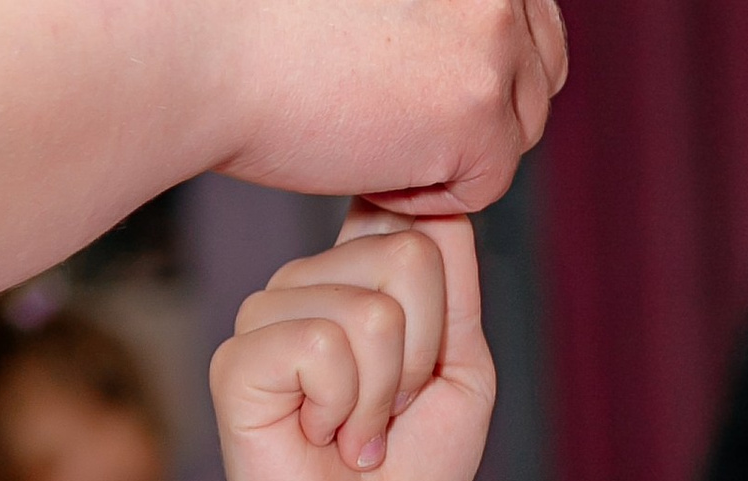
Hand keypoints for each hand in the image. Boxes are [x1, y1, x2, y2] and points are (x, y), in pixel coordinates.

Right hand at [214, 220, 495, 480]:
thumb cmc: (407, 475)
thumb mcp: (464, 374)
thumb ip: (457, 289)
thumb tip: (435, 202)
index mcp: (357, 272)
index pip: (421, 218)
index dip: (444, 298)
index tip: (429, 364)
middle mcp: (309, 279)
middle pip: (409, 256)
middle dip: (422, 357)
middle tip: (389, 413)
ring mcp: (268, 313)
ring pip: (371, 310)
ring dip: (381, 397)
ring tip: (353, 432)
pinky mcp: (239, 359)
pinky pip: (322, 346)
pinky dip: (342, 408)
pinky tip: (318, 437)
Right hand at [232, 0, 566, 215]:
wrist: (207, 47)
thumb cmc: (260, 19)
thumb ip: (437, 11)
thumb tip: (470, 60)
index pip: (527, 13)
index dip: (480, 59)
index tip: (418, 79)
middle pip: (540, 69)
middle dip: (484, 106)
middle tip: (398, 113)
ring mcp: (493, 35)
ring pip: (519, 128)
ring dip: (456, 149)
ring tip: (374, 129)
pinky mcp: (480, 107)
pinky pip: (487, 184)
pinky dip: (429, 194)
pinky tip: (369, 161)